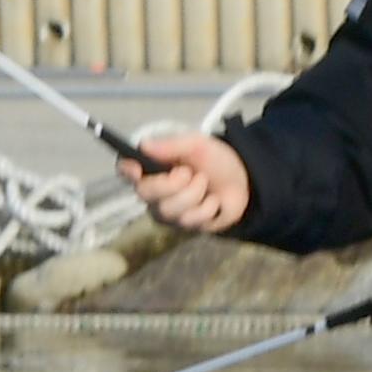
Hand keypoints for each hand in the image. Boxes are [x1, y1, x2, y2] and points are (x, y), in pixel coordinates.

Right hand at [120, 126, 252, 233]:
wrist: (245, 180)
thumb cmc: (215, 161)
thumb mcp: (198, 144)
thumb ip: (172, 145)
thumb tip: (144, 145)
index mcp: (153, 168)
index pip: (126, 170)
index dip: (127, 170)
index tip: (136, 170)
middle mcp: (154, 193)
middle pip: (145, 192)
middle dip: (172, 182)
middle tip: (190, 172)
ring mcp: (167, 212)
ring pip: (169, 208)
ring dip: (195, 192)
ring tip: (205, 184)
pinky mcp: (184, 227)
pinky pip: (191, 220)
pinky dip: (208, 207)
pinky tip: (212, 201)